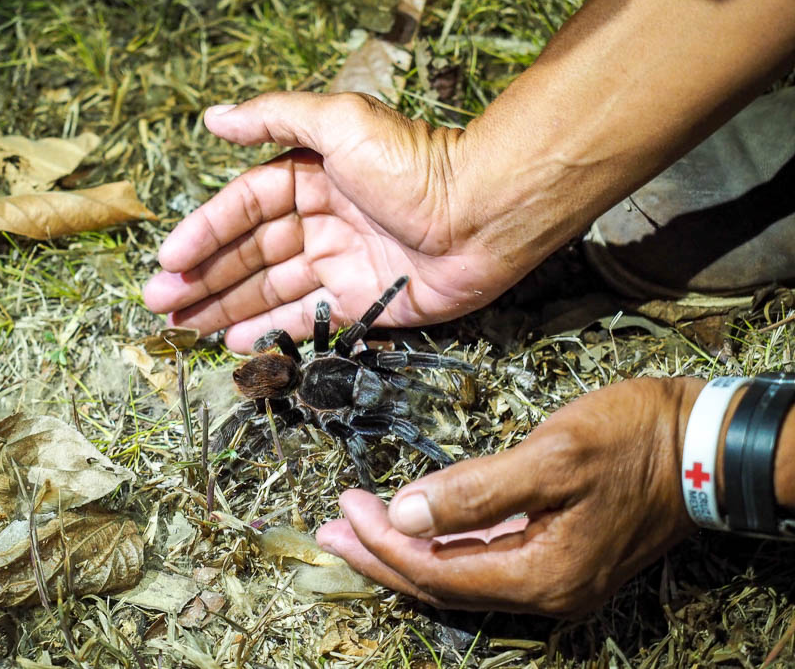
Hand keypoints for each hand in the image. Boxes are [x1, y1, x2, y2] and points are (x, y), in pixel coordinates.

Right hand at [144, 92, 521, 351]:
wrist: (484, 213)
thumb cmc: (414, 163)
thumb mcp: (341, 123)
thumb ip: (275, 117)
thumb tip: (213, 118)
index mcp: (311, 175)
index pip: (244, 206)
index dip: (204, 232)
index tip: (167, 260)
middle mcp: (321, 219)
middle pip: (249, 253)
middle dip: (203, 278)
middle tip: (161, 304)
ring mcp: (340, 262)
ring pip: (270, 288)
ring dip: (225, 307)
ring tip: (184, 328)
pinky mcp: (363, 300)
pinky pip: (307, 317)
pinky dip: (270, 329)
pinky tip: (235, 341)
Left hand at [316, 377, 704, 615]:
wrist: (703, 443)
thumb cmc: (633, 439)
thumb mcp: (554, 455)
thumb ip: (477, 489)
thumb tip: (405, 513)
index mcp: (543, 573)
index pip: (437, 571)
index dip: (383, 543)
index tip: (344, 507)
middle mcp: (546, 591)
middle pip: (440, 584)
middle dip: (379, 557)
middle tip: (328, 532)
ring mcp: (556, 578)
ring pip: (458, 576)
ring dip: (404, 553)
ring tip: (355, 532)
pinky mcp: (560, 557)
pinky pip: (483, 563)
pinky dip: (441, 547)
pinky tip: (416, 529)